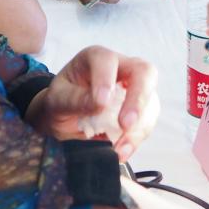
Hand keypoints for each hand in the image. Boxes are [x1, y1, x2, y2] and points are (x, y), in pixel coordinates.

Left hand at [26, 46, 158, 160]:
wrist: (63, 119)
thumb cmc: (59, 101)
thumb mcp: (57, 100)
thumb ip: (75, 99)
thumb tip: (101, 103)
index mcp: (96, 58)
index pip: (107, 60)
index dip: (107, 79)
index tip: (101, 103)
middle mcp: (121, 68)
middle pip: (144, 72)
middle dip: (138, 99)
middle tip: (126, 124)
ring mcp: (134, 88)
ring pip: (151, 101)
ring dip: (139, 127)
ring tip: (119, 148)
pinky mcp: (141, 109)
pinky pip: (147, 122)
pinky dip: (136, 139)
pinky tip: (122, 151)